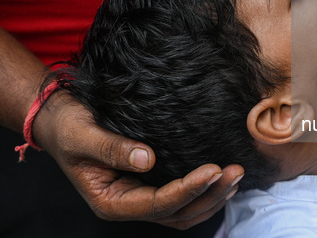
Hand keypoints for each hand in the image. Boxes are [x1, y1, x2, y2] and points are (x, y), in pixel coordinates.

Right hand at [33, 92, 243, 229]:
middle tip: (235, 171)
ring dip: (212, 196)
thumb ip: (111, 148)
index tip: (213, 170)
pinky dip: (204, 192)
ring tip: (236, 176)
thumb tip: (147, 159)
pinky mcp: (149, 184)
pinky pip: (181, 198)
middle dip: (209, 195)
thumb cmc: (67, 128)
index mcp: (111, 201)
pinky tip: (221, 178)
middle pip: (177, 213)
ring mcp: (140, 196)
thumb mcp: (82, 135)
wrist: (60, 121)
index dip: (187, 189)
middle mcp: (128, 204)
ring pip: (183, 212)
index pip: (157, 204)